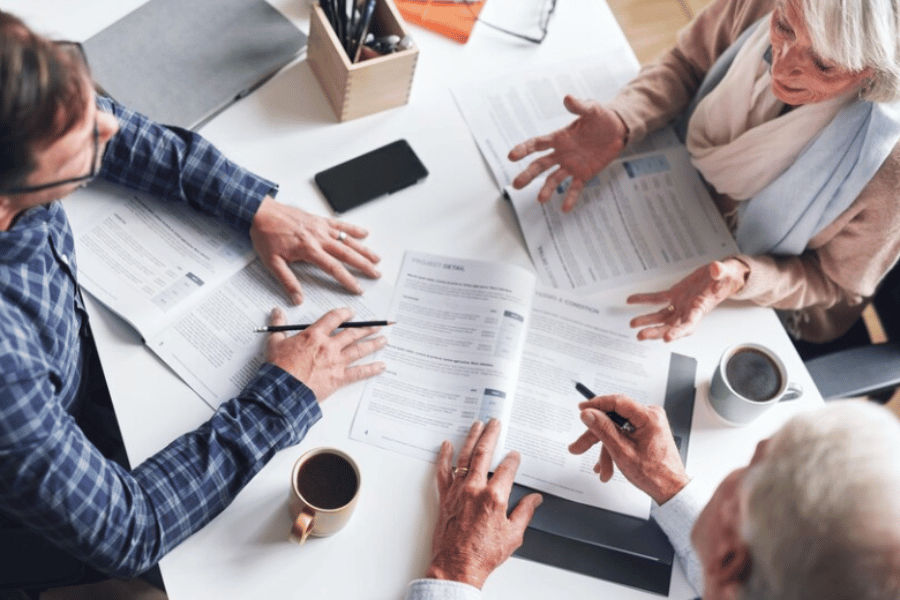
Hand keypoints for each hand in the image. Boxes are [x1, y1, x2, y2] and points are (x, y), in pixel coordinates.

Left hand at [250, 196, 381, 304]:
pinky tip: (364, 233)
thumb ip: (287, 281)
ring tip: (377, 258)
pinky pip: (340, 224)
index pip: (334, 268)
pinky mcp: (319, 220)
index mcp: (308, 250)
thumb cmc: (265, 236)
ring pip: (347, 240)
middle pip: (347, 254)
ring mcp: (321, 228)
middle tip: (376, 274)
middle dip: (364, 265)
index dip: (348, 280)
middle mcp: (318, 238)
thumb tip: (298, 298)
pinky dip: (353, 229)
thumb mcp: (272, 263)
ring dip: (364, 249)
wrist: (261, 212)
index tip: (358, 288)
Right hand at [264, 306, 385, 399]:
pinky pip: (359, 373)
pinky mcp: (339, 378)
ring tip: (384, 340)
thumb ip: (278, 325)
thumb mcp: (275, 342)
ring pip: (359, 350)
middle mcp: (329, 346)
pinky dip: (372, 369)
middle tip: (377, 325)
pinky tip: (382, 366)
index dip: (344, 314)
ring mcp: (336, 362)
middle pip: (352, 333)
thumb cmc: (279, 368)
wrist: (283, 390)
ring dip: (373, 344)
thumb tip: (277, 312)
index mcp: (314, 335)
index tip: (351, 313)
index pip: (333, 318)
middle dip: (366, 328)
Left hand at [426, 419, 542, 588]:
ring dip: (471, 438)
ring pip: (465, 457)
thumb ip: (524, 513)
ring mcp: (458, 491)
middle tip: (494, 422)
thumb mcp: (513, 535)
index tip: (515, 454)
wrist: (457, 566)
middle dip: (491, 434)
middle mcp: (475, 489)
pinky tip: (446, 445)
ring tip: (476, 425)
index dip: (513, 459)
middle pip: (484, 453)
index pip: (507, 468)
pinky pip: (443, 472)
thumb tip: (534, 499)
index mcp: (495, 497)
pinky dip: (444, 457)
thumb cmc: (483, 554)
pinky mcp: (445, 497)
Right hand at [507, 95, 626, 211]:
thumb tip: (568, 98)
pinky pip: (575, 188)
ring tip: (541, 200)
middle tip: (516, 185)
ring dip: (546, 189)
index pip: (537, 144)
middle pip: (540, 165)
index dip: (524, 149)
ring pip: (554, 179)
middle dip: (528, 175)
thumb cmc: (601, 118)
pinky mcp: (584, 175)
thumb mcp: (592, 109)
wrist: (617, 130)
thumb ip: (579, 106)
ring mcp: (571, 165)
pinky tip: (564, 209)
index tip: (512, 156)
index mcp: (559, 138)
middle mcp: (561, 154)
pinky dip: (570, 198)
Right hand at [568, 394, 688, 504]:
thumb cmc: (655, 475)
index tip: (581, 408)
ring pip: (617, 430)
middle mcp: (650, 417)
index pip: (617, 402)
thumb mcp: (622, 452)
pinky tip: (608, 465)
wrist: (671, 490)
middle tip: (579, 447)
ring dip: (606, 449)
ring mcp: (649, 424)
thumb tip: (588, 413)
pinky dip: (614, 449)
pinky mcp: (646, 432)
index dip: (596, 404)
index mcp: (649, 417)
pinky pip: (624, 435)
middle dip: (595, 436)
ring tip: (601, 468)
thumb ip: (603, 429)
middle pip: (613, 419)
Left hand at [627, 259, 749, 341]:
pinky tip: (631, 300)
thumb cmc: (726, 278)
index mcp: (701, 308)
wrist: (723, 277)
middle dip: (656, 332)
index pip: (689, 324)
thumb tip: (715, 268)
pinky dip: (644, 299)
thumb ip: (720, 272)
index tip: (667, 338)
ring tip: (633, 324)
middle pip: (670, 326)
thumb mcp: (726, 273)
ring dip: (647, 320)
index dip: (678, 332)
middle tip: (642, 336)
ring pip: (661, 316)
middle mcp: (688, 310)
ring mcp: (680, 304)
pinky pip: (657, 299)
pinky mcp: (674, 295)